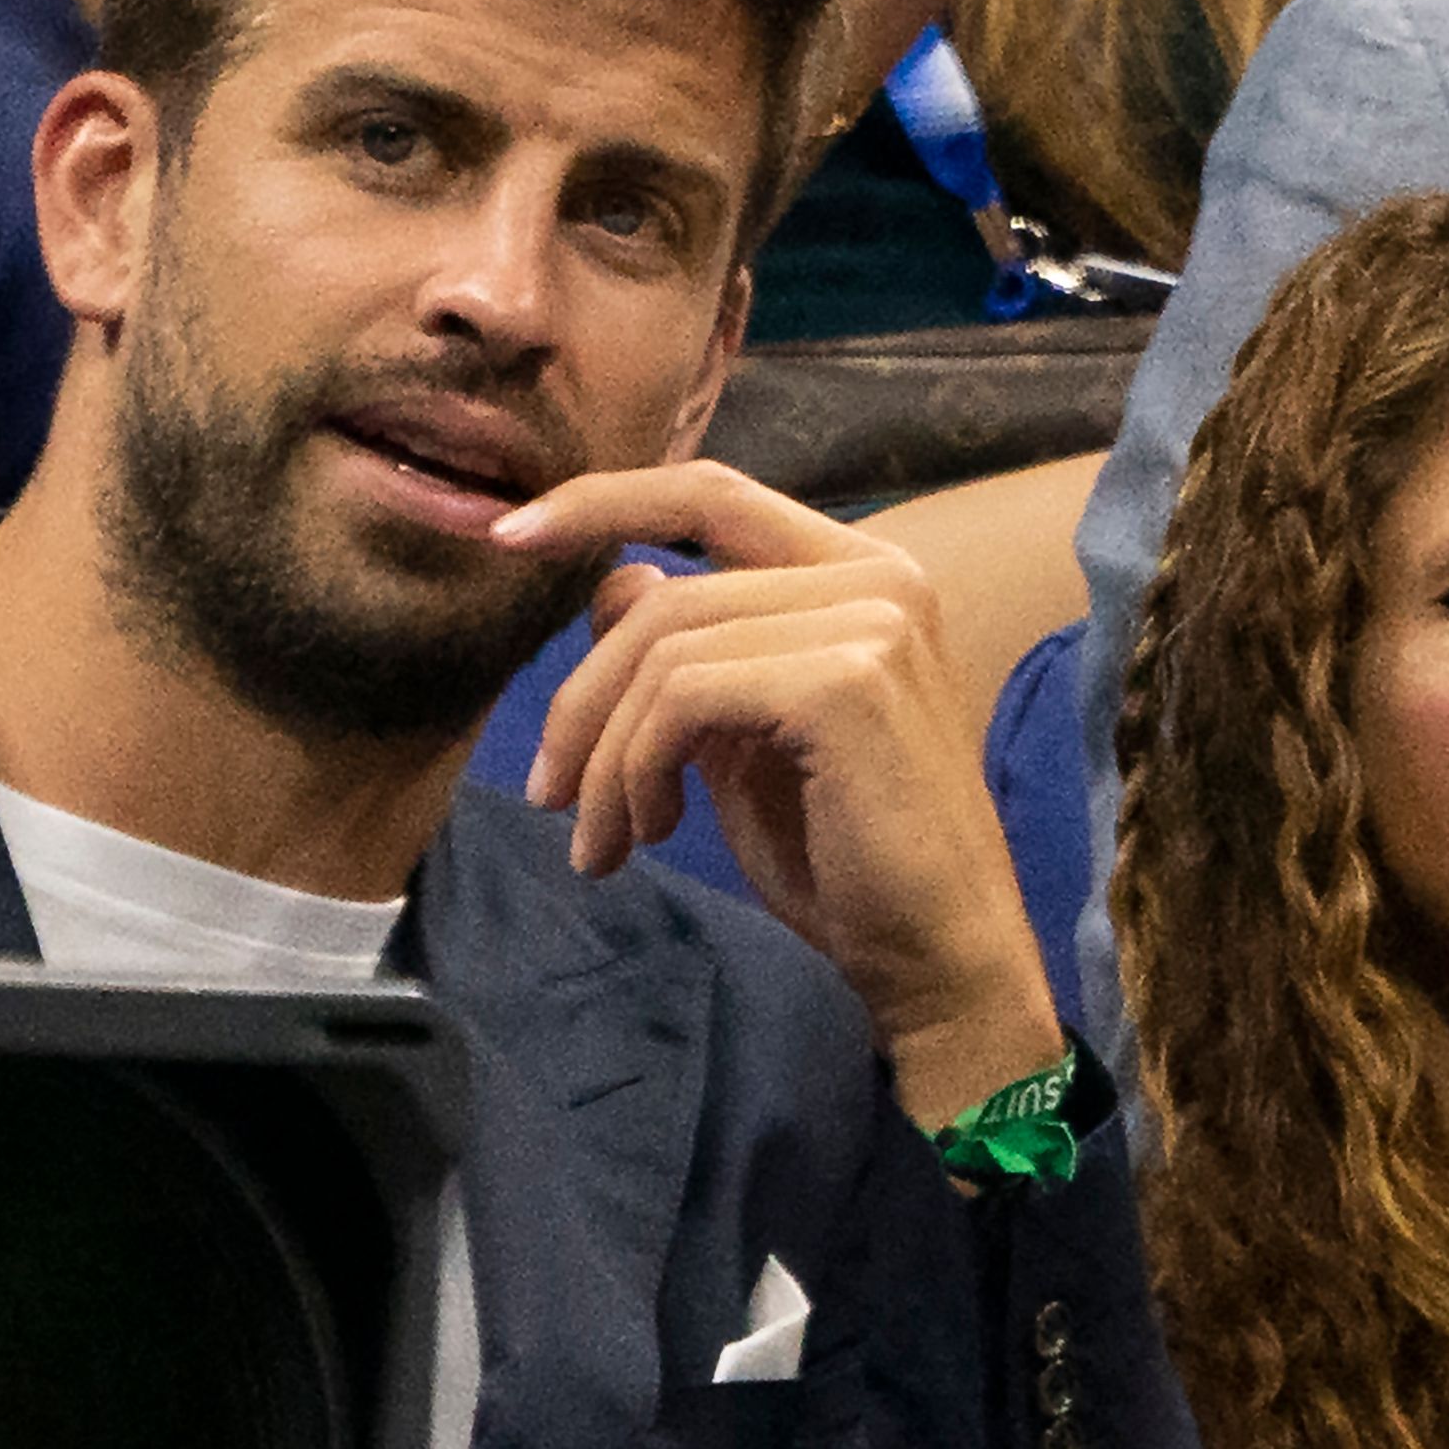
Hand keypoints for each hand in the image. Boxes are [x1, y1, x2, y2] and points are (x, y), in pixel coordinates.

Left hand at [496, 461, 1062, 1127]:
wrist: (938, 954)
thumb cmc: (848, 859)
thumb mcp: (743, 739)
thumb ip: (692, 654)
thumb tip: (613, 579)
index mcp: (861, 574)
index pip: (711, 494)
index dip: (604, 501)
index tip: (510, 533)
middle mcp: (878, 577)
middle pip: (665, 597)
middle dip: (581, 698)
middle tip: (547, 792)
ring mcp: (870, 622)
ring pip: (663, 651)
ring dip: (602, 756)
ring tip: (598, 839)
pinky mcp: (844, 683)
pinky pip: (682, 700)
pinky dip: (637, 770)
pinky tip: (652, 832)